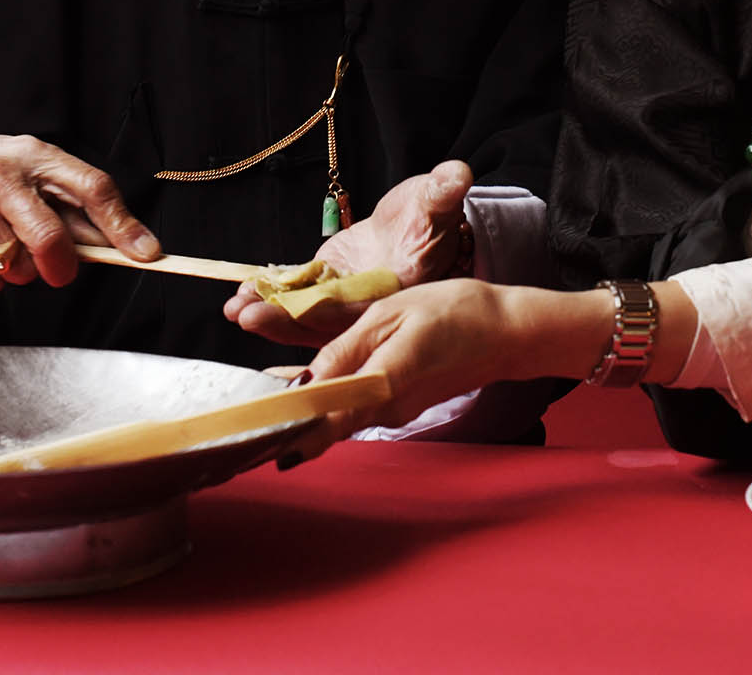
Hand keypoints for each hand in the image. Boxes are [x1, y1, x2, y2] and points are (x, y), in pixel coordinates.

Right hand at [0, 134, 159, 296]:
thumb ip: (73, 205)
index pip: (91, 187)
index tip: (147, 254)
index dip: (122, 225)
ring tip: (2, 247)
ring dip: (19, 272)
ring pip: (18, 268)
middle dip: (62, 266)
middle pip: (51, 238)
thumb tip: (126, 245)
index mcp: (33, 155)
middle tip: (58, 270)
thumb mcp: (28, 172)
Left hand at [223, 160, 473, 346]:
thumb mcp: (438, 201)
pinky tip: (244, 292)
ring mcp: (347, 297)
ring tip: (235, 307)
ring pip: (307, 312)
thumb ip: (443, 192)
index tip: (292, 310)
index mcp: (398, 290)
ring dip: (272, 313)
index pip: (361, 308)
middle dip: (284, 320)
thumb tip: (455, 175)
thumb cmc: (434, 214)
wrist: (424, 224)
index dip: (326, 311)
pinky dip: (273, 295)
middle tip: (246, 315)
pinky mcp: (330, 286)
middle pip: (326, 320)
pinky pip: (299, 296)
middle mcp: (370, 303)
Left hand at [284, 279, 605, 456]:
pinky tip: (307, 379)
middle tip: (246, 409)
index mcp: (382, 381)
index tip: (256, 438)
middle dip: (288, 415)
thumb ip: (347, 349)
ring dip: (307, 402)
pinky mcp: (399, 406)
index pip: (327, 420)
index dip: (289, 432)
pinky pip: (355, 405)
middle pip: (325, 420)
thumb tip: (307, 383)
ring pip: (338, 412)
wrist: (505, 333)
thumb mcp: (393, 314)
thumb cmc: (454, 313)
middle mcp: (385, 408)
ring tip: (266, 387)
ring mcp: (393, 411)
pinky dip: (331, 395)